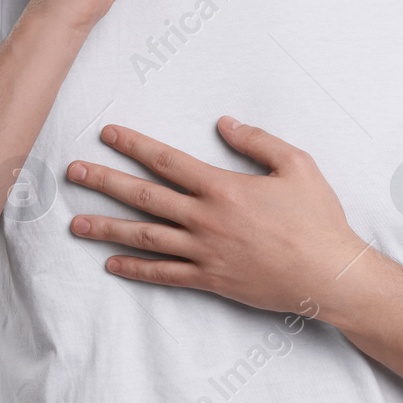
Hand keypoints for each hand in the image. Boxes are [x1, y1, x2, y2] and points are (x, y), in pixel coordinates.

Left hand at [65, 116, 367, 314]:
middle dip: (104, 182)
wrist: (330, 274)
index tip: (107, 134)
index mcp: (222, 188)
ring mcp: (204, 253)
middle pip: (143, 197)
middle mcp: (205, 220)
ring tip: (75, 225)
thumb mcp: (297, 165)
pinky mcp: (210, 280)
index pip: (166, 161)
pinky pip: (164, 274)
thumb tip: (224, 123)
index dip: (134, 145)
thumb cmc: (317, 218)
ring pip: (145, 238)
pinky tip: (111, 265)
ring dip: (107, 229)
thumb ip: (257, 140)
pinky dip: (135, 270)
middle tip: (73, 173)